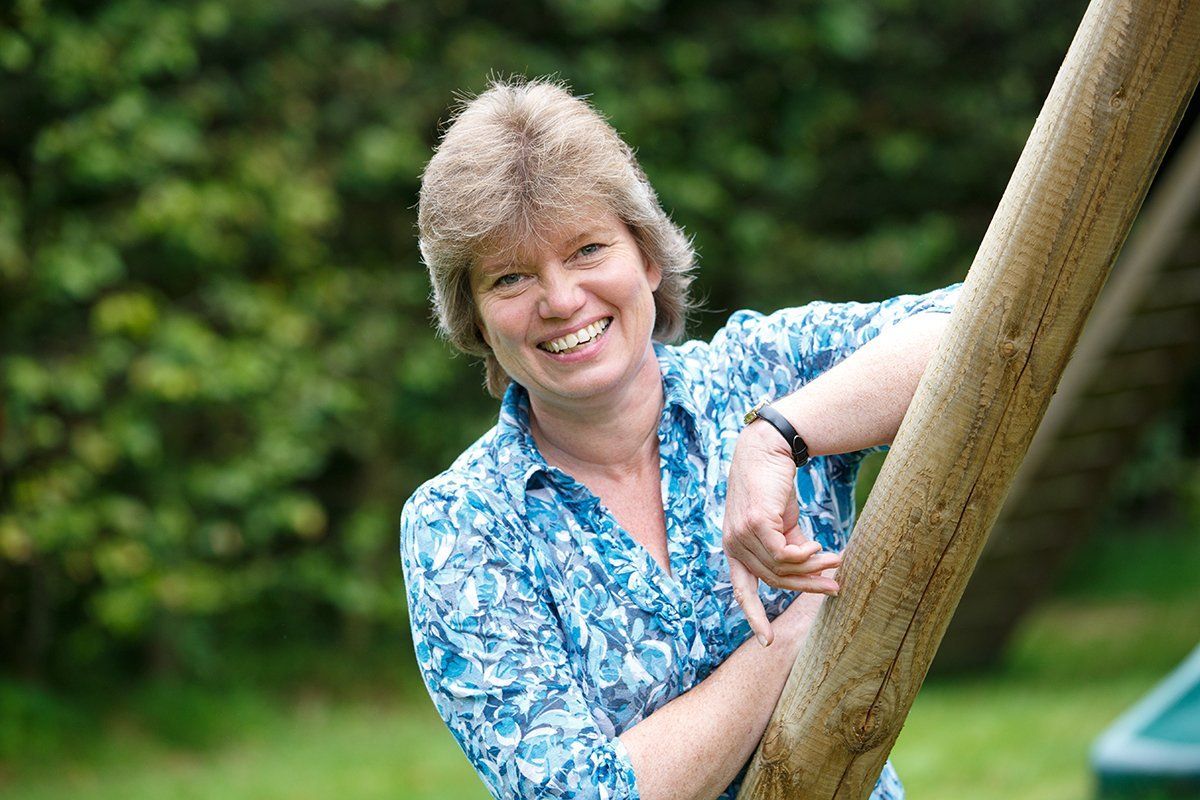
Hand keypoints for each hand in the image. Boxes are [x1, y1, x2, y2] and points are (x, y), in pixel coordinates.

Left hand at [723, 421, 841, 646]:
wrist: (766, 451)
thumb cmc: (774, 487)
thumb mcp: (781, 523)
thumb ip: (790, 547)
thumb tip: (812, 570)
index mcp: (736, 549)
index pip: (742, 590)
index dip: (754, 616)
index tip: (766, 642)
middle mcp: (733, 546)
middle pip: (774, 581)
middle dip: (807, 587)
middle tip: (836, 587)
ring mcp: (740, 535)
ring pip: (781, 569)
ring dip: (812, 569)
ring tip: (836, 560)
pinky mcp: (754, 524)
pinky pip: (783, 555)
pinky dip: (804, 556)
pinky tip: (819, 548)